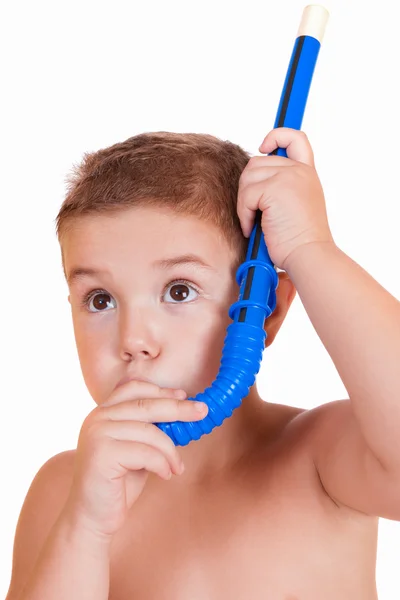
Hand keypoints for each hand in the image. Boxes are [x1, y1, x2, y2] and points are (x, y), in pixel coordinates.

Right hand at [62, 381, 207, 540]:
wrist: (92, 517)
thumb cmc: (118, 483)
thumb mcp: (136, 448)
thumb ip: (149, 428)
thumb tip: (183, 409)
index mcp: (103, 412)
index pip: (134, 387)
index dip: (161, 390)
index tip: (184, 395)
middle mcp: (97, 418)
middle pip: (146, 405)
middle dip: (178, 408)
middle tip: (202, 412)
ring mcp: (97, 434)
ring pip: (150, 432)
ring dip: (171, 451)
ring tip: (177, 467)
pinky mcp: (102, 454)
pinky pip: (146, 453)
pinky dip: (162, 465)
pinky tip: (165, 475)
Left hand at [237, 127, 333, 270]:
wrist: (308, 255)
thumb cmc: (299, 242)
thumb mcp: (297, 206)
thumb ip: (284, 188)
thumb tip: (255, 181)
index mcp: (307, 174)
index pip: (296, 139)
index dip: (277, 136)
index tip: (264, 147)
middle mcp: (300, 171)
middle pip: (257, 163)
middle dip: (248, 188)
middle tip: (254, 213)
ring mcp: (289, 177)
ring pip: (248, 177)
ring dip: (245, 203)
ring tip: (255, 223)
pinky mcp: (275, 188)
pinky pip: (246, 194)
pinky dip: (244, 213)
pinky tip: (253, 228)